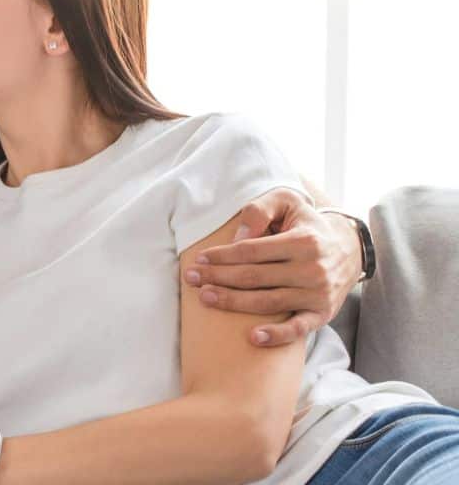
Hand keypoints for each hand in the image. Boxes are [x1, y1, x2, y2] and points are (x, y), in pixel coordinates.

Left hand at [181, 187, 360, 346]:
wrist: (349, 248)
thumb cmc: (307, 224)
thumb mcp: (288, 203)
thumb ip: (261, 210)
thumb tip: (238, 237)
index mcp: (303, 241)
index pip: (252, 251)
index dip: (222, 256)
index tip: (199, 259)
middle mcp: (312, 269)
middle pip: (254, 277)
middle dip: (218, 278)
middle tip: (190, 278)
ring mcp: (317, 294)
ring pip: (267, 302)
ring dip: (233, 303)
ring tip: (205, 298)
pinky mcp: (322, 314)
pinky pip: (298, 329)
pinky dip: (277, 335)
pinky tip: (253, 337)